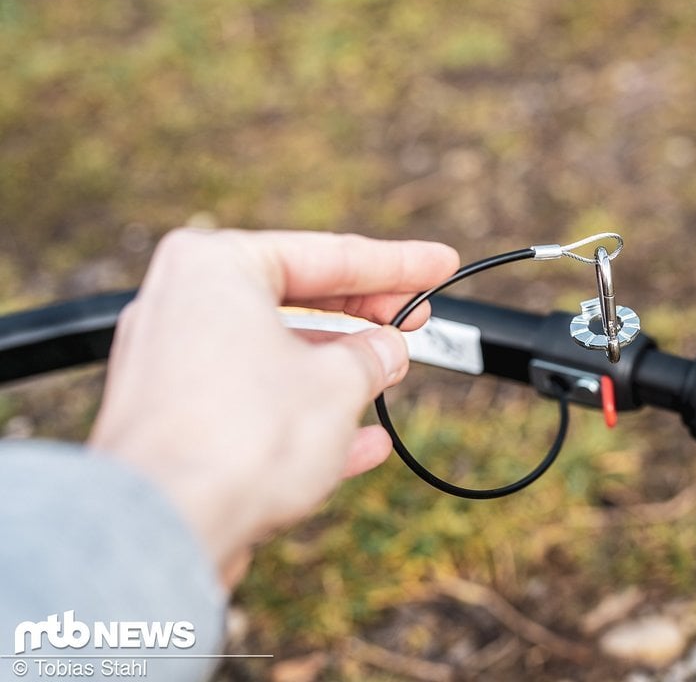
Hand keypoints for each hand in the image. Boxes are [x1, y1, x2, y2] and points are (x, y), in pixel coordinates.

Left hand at [89, 228, 458, 585]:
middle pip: (297, 299)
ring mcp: (173, 365)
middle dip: (364, 315)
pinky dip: (306, 415)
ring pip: (276, 354)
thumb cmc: (244, 437)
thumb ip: (372, 354)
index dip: (397, 264)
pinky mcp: (175, 422)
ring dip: (339, 369)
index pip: (327, 256)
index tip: (439, 263)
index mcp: (214, 266)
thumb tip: (386, 348)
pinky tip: (362, 442)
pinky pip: (254, 403)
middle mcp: (182, 304)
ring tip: (392, 373)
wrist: (165, 529)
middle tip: (417, 317)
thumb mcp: (339, 381)